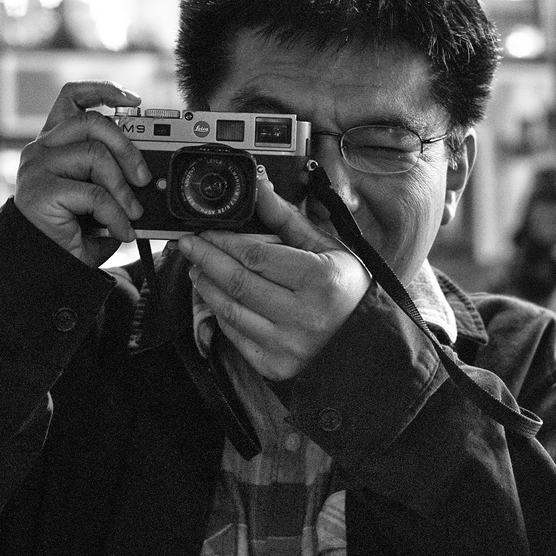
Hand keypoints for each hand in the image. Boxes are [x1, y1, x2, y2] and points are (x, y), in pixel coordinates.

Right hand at [14, 81, 150, 266]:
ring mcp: (37, 168)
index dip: (104, 91)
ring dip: (123, 187)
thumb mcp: (98, 194)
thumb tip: (150, 176)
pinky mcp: (39, 191)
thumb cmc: (72, 230)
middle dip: (127, 147)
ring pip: (95, 155)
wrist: (44, 264)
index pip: (73, 98)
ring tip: (133, 213)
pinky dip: (116, 215)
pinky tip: (121, 231)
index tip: (134, 101)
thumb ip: (115, 176)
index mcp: (55, 142)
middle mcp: (42, 148)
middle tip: (144, 178)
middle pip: (92, 123)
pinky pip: (94, 194)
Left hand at [178, 179, 371, 379]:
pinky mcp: (276, 365)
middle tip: (189, 244)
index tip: (207, 231)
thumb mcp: (327, 248)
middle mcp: (304, 316)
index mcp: (320, 281)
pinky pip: (235, 336)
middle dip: (206, 259)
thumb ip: (287, 219)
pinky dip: (220, 312)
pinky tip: (215, 295)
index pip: (257, 256)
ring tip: (198, 267)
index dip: (225, 241)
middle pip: (238, 282)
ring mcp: (288, 345)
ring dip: (207, 285)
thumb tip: (260, 189)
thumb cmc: (347, 289)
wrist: (366, 340)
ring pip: (231, 310)